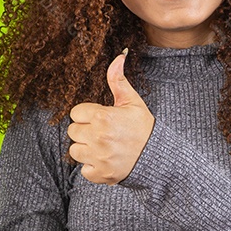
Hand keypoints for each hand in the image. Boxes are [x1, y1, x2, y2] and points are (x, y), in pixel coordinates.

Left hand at [68, 50, 154, 184]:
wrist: (157, 157)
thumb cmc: (143, 128)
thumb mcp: (132, 101)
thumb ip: (118, 80)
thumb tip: (119, 55)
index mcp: (103, 117)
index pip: (76, 113)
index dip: (87, 115)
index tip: (100, 118)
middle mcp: (98, 137)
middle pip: (72, 131)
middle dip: (85, 131)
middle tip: (102, 133)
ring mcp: (98, 157)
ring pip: (75, 150)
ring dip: (86, 149)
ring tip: (103, 147)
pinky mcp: (100, 174)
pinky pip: (83, 170)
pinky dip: (92, 167)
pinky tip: (105, 160)